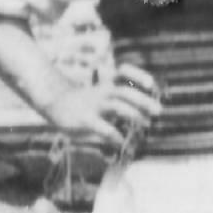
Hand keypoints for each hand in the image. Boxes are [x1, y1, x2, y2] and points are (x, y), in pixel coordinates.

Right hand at [41, 63, 160, 154]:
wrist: (55, 102)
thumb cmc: (87, 101)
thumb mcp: (104, 94)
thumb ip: (123, 100)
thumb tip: (149, 114)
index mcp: (107, 84)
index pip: (123, 72)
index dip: (138, 75)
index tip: (151, 84)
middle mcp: (101, 92)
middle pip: (124, 91)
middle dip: (143, 100)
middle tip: (158, 111)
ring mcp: (93, 105)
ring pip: (116, 106)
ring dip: (134, 115)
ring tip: (146, 124)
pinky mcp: (85, 120)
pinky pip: (103, 127)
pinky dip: (116, 135)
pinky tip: (122, 141)